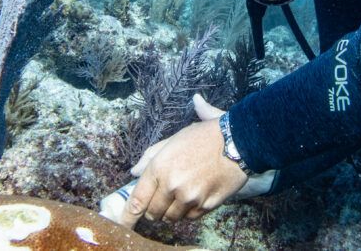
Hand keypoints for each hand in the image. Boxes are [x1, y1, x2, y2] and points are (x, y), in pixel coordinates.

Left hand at [118, 94, 247, 227]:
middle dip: (153, 209)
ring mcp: (190, 198)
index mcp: (160, 167)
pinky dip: (189, 211)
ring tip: (181, 194)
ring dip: (172, 211)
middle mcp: (172, 185)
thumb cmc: (204, 137)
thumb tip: (134, 173)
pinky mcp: (206, 206)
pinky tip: (196, 196)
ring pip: (171, 218)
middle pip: (153, 213)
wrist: (237, 142)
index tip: (123, 224)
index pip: (137, 200)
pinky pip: (190, 218)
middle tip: (161, 200)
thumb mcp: (172, 140)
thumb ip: (150, 157)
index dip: (128, 216)